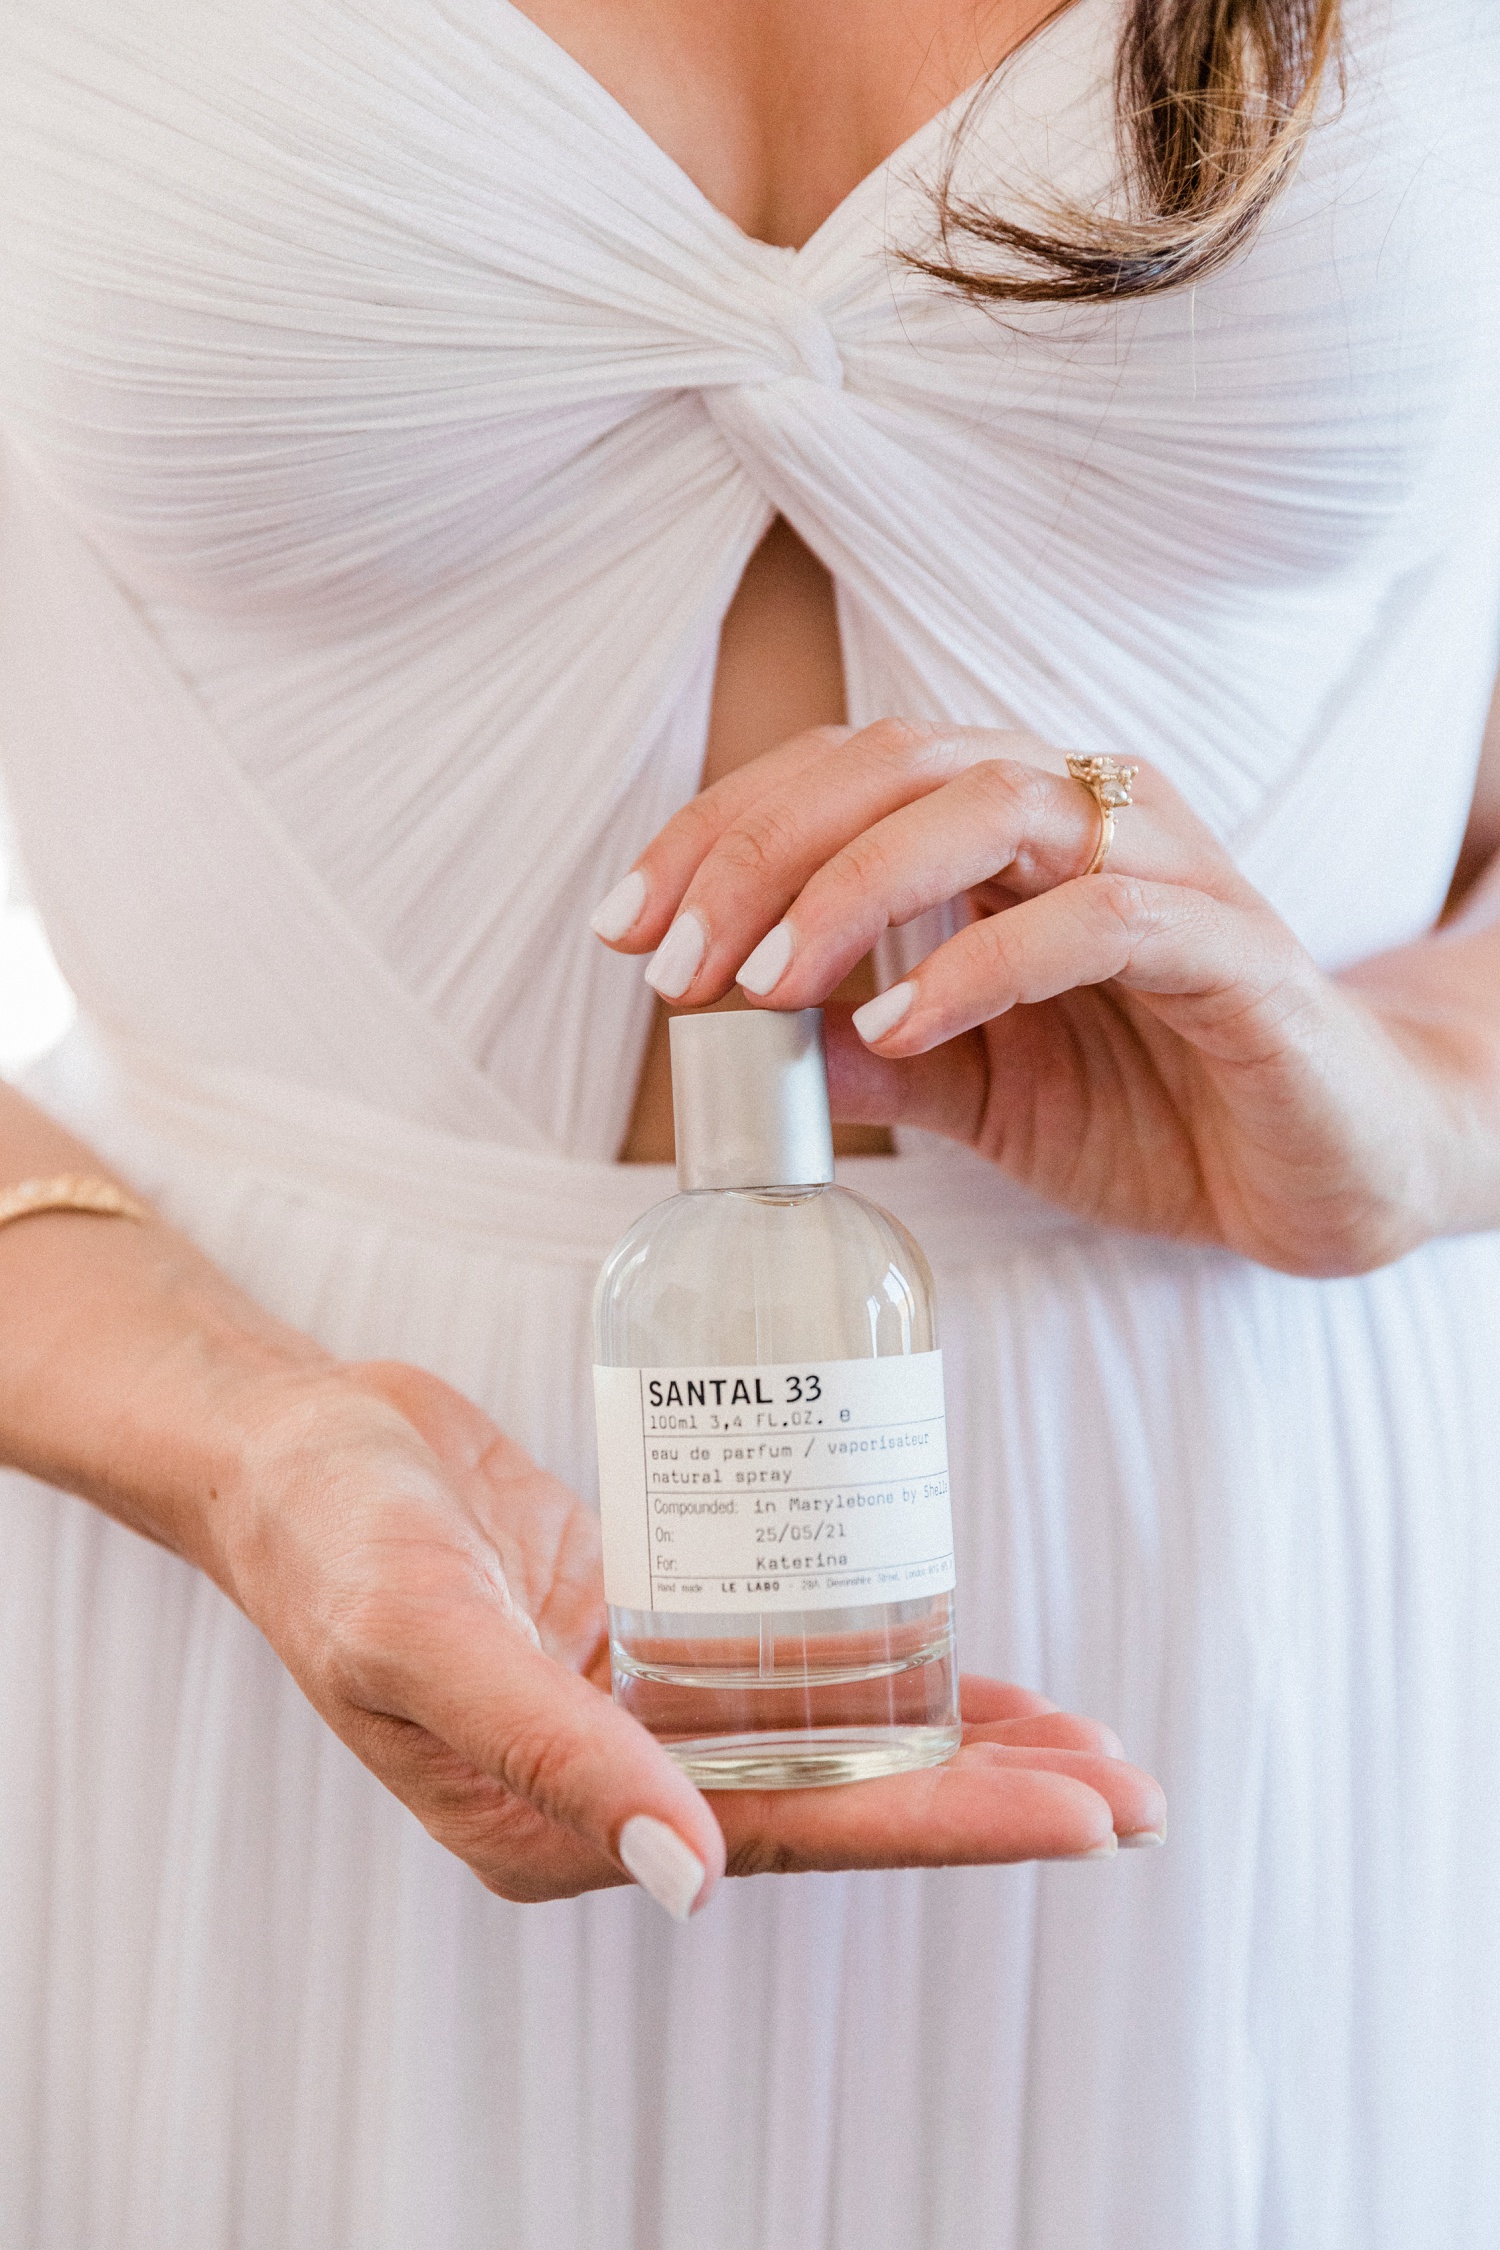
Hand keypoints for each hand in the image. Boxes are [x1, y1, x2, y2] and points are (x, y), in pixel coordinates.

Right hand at [220, 1359, 1165, 1913]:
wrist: (291, 1449)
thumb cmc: (332, 1539)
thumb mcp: (430, 1638)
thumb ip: (559, 1754)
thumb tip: (696, 1875)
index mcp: (559, 1828)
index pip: (790, 1840)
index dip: (946, 1825)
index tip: (1079, 1818)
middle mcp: (613, 1788)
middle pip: (835, 1805)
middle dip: (987, 1801)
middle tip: (1127, 1795)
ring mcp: (634, 1714)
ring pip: (826, 1742)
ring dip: (954, 1742)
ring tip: (1086, 1747)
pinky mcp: (644, 1636)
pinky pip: (785, 1665)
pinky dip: (878, 1666)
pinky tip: (960, 1666)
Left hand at [595, 720, 1499, 1275]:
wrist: (1325, 1172)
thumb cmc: (1155, 1110)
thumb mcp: (979, 1092)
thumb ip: (874, 1059)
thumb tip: (742, 1047)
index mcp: (1010, 830)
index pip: (841, 778)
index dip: (721, 835)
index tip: (628, 927)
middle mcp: (1081, 814)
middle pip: (893, 762)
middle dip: (758, 851)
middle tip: (672, 961)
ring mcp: (1161, 867)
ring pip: (986, 804)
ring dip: (850, 889)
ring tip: (761, 986)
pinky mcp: (1229, 947)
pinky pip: (1096, 919)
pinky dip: (982, 962)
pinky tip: (899, 1026)